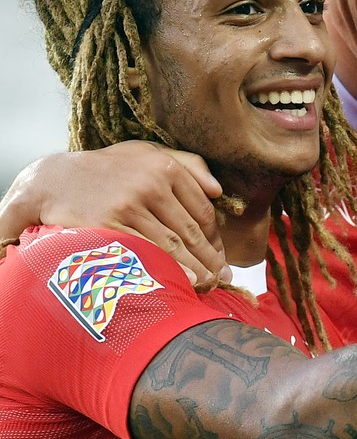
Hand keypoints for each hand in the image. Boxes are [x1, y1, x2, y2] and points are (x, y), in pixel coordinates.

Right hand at [0, 142, 225, 289]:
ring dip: (194, 269)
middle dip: (210, 259)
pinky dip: (167, 268)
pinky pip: (145, 251)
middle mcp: (150, 185)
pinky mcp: (107, 225)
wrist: (53, 180)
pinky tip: (182, 280)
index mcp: (165, 167)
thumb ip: (188, 164)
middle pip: (191, 231)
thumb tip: (219, 190)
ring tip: (207, 285)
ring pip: (172, 244)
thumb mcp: (147, 153)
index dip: (215, 239)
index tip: (220, 258)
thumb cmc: (109, 169)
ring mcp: (128, 205)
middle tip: (222, 279)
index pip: (202, 211)